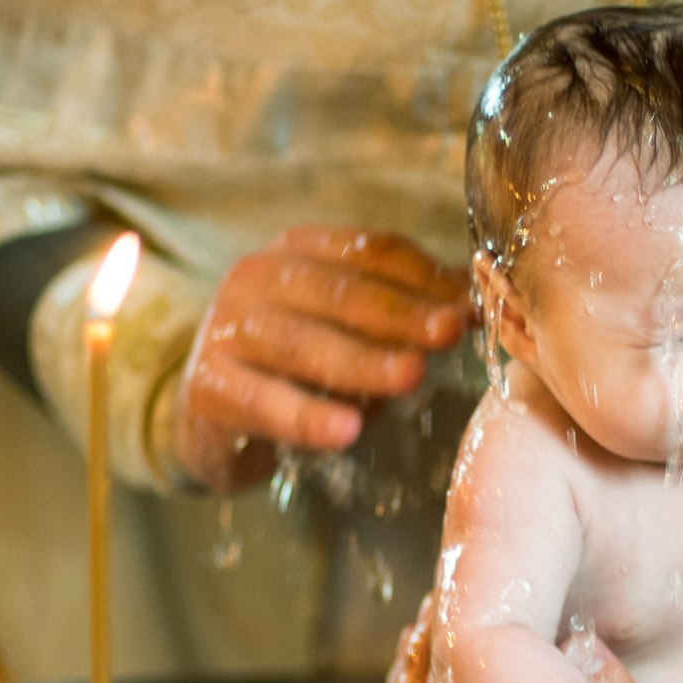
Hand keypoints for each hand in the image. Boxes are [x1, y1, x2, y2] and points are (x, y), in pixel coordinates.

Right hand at [173, 227, 469, 489]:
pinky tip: (346, 431)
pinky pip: (262, 401)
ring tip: (411, 376)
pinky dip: (305, 416)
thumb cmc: (300, 368)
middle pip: (338, 290)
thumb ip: (407, 313)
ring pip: (302, 342)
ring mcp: (224, 328)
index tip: (470, 304)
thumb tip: (475, 302)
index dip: (423, 276)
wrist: (215, 419)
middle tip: (450, 332)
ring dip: (362, 361)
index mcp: (298, 250)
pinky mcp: (206, 385)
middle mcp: (256, 277)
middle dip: (401, 313)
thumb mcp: (355, 332)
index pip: (368, 251)